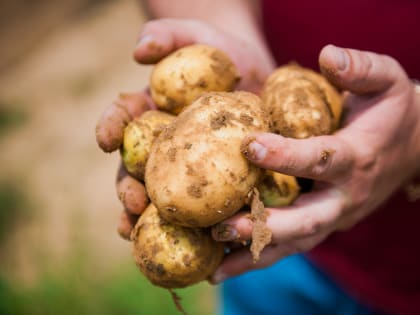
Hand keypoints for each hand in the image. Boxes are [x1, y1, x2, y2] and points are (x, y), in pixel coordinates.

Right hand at [96, 18, 275, 238]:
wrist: (258, 74)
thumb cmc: (222, 52)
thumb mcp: (197, 35)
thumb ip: (167, 35)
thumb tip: (139, 52)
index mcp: (151, 113)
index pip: (123, 120)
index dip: (110, 129)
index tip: (106, 140)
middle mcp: (163, 145)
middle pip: (137, 170)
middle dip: (129, 190)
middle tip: (132, 206)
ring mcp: (189, 166)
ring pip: (164, 196)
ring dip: (154, 220)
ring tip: (149, 239)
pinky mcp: (218, 180)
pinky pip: (205, 204)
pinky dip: (199, 223)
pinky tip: (202, 242)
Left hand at [210, 45, 419, 282]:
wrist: (412, 149)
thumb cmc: (391, 112)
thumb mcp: (387, 81)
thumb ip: (360, 68)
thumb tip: (327, 54)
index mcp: (356, 158)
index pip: (321, 159)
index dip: (287, 156)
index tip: (250, 147)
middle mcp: (344, 197)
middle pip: (306, 220)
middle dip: (266, 225)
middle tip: (224, 227)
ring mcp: (333, 217)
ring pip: (294, 244)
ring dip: (254, 256)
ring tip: (214, 268)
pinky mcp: (322, 225)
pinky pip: (289, 245)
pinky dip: (258, 257)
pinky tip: (225, 265)